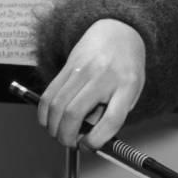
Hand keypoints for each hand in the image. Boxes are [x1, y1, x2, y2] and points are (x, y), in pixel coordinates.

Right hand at [37, 19, 145, 148]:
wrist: (117, 32)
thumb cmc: (126, 67)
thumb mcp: (132, 91)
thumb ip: (114, 112)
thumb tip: (89, 134)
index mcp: (126, 85)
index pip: (112, 118)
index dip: (98, 139)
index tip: (90, 145)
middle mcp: (103, 76)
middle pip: (74, 112)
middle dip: (67, 136)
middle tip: (70, 142)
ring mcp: (82, 69)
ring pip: (57, 105)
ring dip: (54, 127)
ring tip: (60, 134)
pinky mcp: (67, 66)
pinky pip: (49, 94)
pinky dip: (45, 113)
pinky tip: (49, 121)